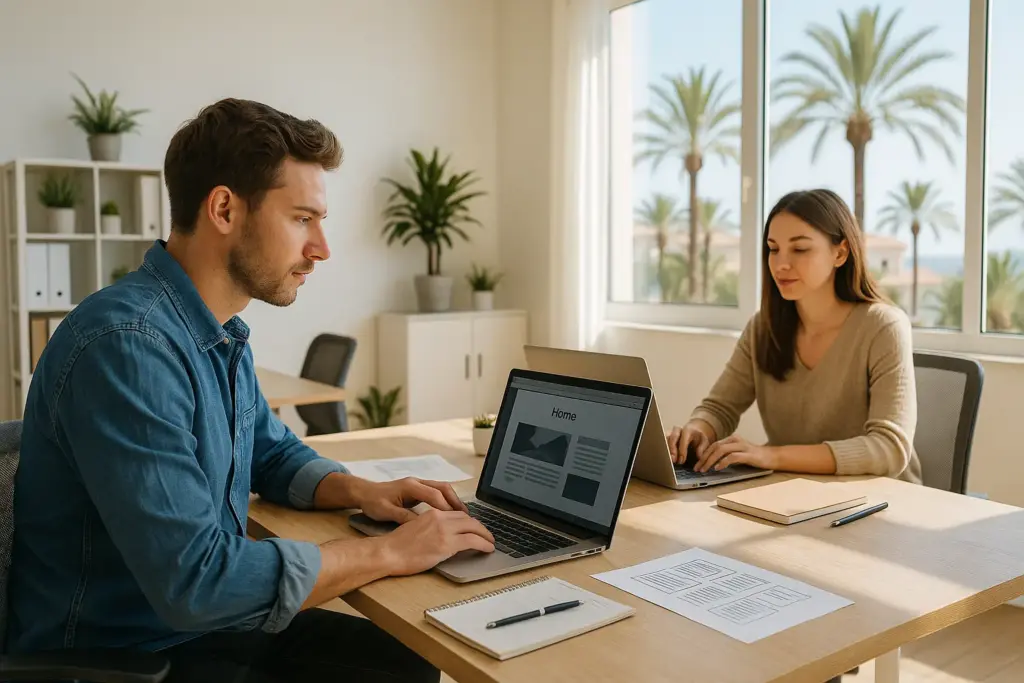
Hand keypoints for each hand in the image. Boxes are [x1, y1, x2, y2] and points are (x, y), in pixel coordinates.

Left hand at [354, 477, 467, 523]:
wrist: (363, 492)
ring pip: (442, 489)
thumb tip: (421, 524)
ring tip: (463, 516)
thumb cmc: (373, 502)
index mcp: (410, 487)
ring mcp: (418, 484)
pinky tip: (450, 513)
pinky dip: (446, 501)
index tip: (457, 520)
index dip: (446, 507)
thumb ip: (403, 517)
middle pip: (443, 488)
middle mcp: (417, 482)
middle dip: (456, 502)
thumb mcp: (386, 512)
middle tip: (467, 517)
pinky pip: (437, 492)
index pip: (434, 495)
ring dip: (453, 500)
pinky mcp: (417, 489)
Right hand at [381, 509, 495, 575]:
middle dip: (480, 527)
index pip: (457, 514)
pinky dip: (484, 544)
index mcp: (432, 514)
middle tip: (486, 535)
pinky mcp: (447, 544)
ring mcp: (444, 531)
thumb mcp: (415, 529)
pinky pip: (473, 541)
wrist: (387, 553)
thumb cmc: (396, 546)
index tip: (475, 527)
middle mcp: (440, 518)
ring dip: (486, 535)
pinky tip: (488, 548)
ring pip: (474, 527)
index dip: (469, 521)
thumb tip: (441, 536)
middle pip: (468, 519)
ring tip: (490, 542)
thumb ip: (430, 528)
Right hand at [666, 421, 713, 464]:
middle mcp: (678, 430)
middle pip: (672, 438)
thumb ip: (702, 448)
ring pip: (665, 439)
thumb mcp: (704, 441)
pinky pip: (662, 441)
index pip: (683, 440)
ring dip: (666, 449)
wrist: (694, 430)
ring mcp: (671, 432)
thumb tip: (699, 457)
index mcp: (688, 430)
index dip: (682, 451)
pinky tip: (664, 456)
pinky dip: (663, 449)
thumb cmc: (698, 436)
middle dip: (672, 449)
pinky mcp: (666, 436)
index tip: (682, 461)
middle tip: (673, 459)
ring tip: (667, 459)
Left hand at [695, 435, 776, 472]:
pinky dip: (723, 462)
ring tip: (704, 469)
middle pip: (715, 447)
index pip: (713, 445)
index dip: (703, 454)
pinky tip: (718, 468)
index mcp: (731, 439)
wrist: (772, 457)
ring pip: (721, 450)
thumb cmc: (754, 457)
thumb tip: (710, 463)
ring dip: (710, 460)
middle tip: (697, 468)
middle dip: (704, 458)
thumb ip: (726, 455)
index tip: (697, 465)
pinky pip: (732, 457)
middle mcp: (735, 440)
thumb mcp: (737, 454)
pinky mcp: (748, 454)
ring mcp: (742, 446)